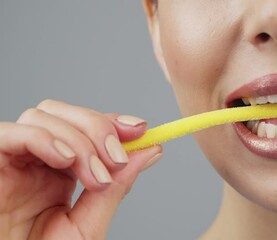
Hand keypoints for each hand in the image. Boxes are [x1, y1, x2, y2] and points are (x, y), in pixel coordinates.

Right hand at [0, 99, 161, 239]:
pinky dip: (43, 138)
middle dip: (97, 128)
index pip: (86, 128)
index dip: (113, 122)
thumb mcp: (89, 224)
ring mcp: (14, 162)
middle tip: (116, 160)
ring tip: (93, 176)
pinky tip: (65, 161)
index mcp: (62, 172)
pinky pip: (9, 134)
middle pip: (65, 114)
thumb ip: (117, 186)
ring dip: (77, 139)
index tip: (140, 130)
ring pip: (42, 117)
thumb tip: (150, 150)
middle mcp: (38, 161)